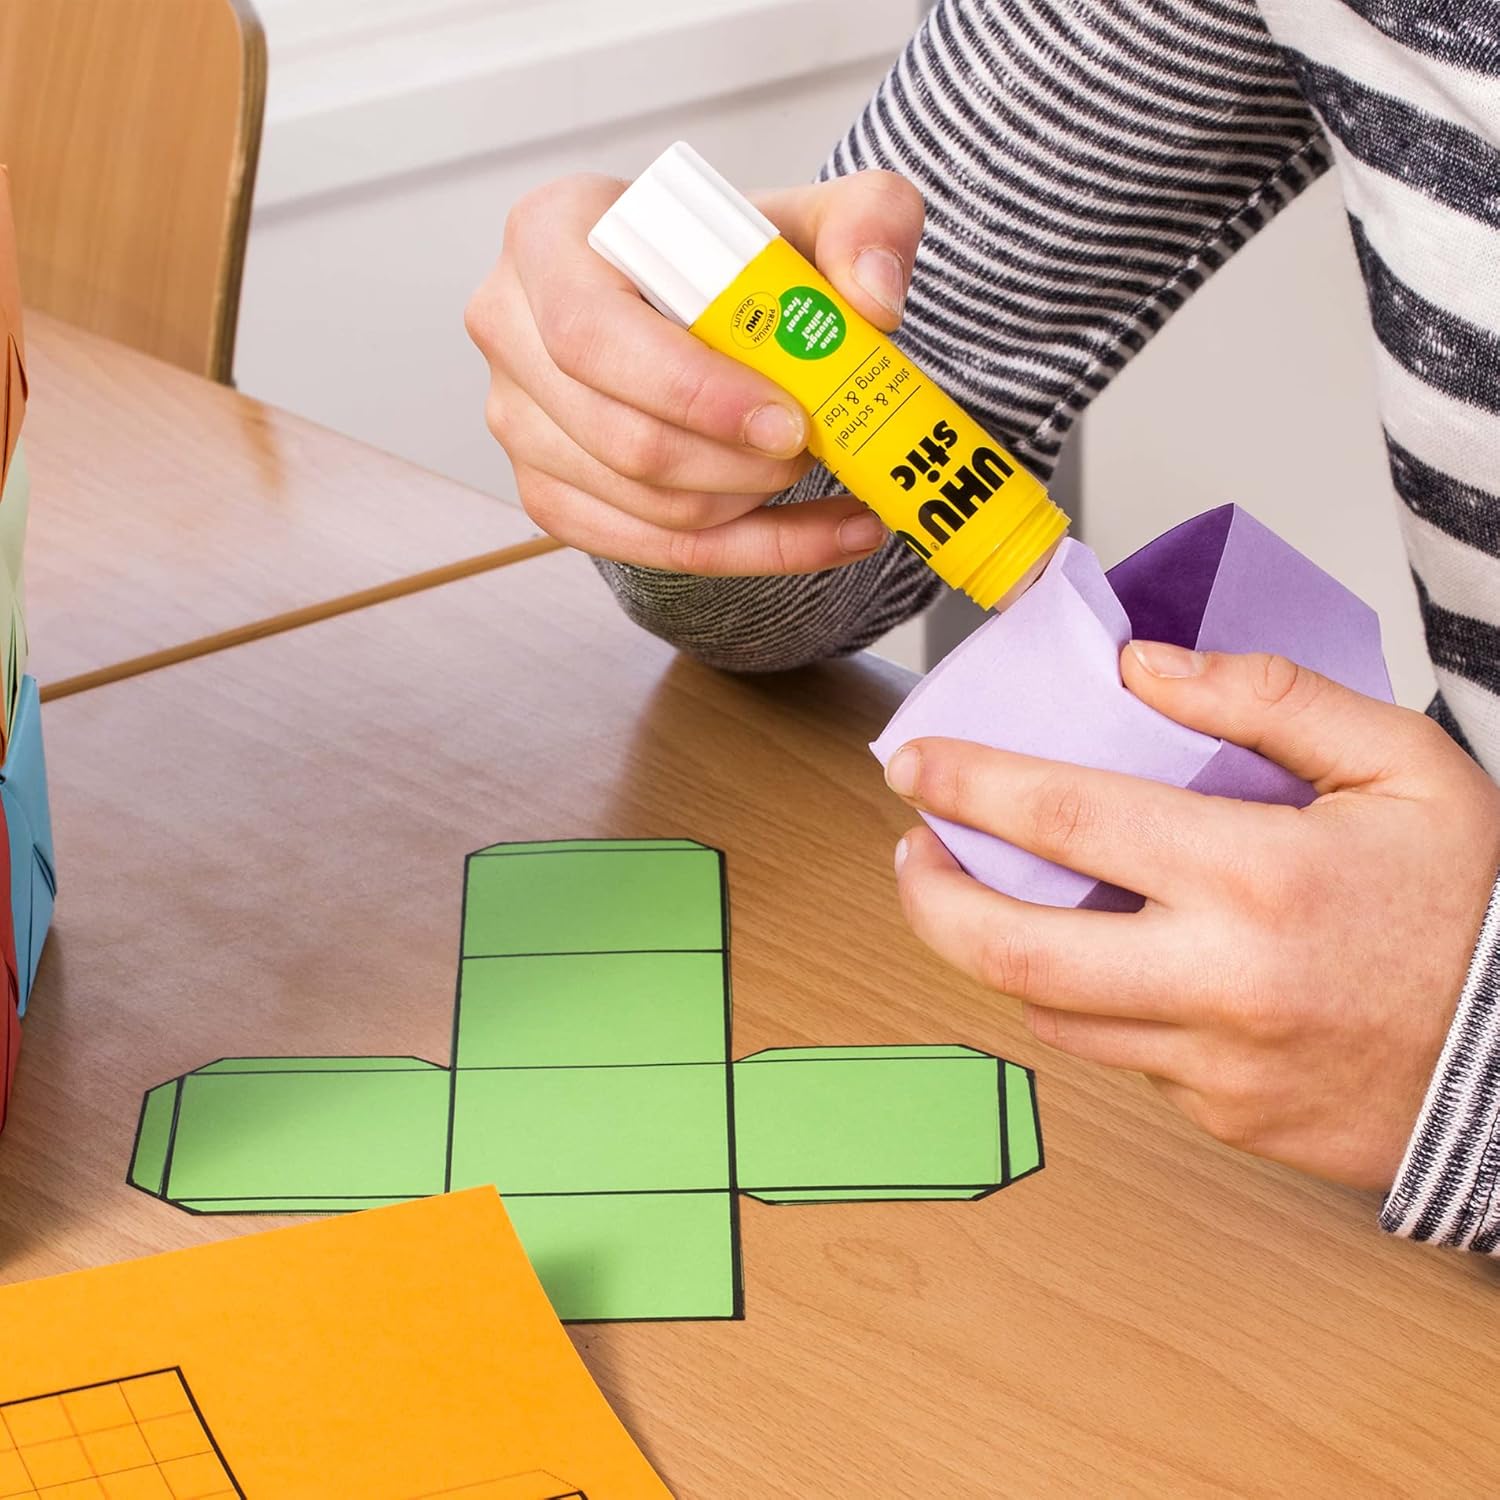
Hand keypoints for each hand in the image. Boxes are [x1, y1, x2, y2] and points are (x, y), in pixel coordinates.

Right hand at [465, 170, 923, 573]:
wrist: (709, 303)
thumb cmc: (744, 255)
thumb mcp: (822, 212)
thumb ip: (869, 221)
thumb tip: (874, 300)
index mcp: (550, 233)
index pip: (594, 333)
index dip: (692, 392)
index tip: (788, 419)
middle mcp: (509, 326)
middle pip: (621, 437)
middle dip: (737, 465)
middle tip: (814, 448)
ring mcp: (516, 420)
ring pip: (640, 503)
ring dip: (746, 505)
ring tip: (815, 469)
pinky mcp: (546, 490)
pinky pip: (648, 550)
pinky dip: (751, 552)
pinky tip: (825, 533)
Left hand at [885, 641, 1499, 1189]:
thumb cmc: (1479, 903)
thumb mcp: (1402, 763)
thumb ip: (1268, 698)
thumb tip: (1143, 670)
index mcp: (1260, 877)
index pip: (1065, 817)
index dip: (970, 783)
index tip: (914, 763)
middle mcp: (1222, 981)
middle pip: (1012, 950)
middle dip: (930, 897)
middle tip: (912, 852)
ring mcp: (1216, 1064)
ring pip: (1050, 1011)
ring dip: (999, 949)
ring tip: (993, 894)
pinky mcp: (1222, 1118)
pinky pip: (1117, 1055)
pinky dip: (1089, 1002)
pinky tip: (1108, 959)